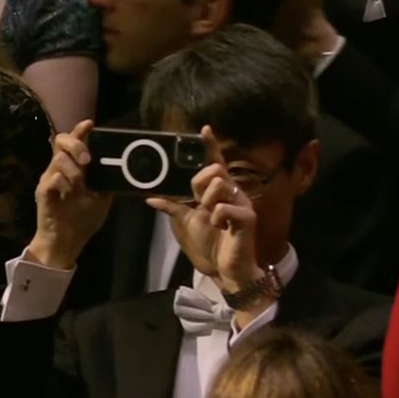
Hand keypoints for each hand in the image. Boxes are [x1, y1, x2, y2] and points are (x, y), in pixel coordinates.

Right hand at [26, 120, 111, 268]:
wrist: (66, 242)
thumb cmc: (82, 220)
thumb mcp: (102, 198)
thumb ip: (106, 181)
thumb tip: (122, 167)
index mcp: (75, 167)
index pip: (76, 142)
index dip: (81, 130)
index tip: (90, 124)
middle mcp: (60, 168)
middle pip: (61, 141)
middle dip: (76, 145)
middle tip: (87, 159)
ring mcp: (50, 179)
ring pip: (58, 159)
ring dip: (73, 169)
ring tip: (79, 185)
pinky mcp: (43, 191)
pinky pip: (52, 178)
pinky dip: (64, 183)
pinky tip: (69, 194)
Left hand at [147, 127, 262, 291]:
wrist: (226, 268)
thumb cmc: (212, 244)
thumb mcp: (188, 222)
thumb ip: (173, 207)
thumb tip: (151, 198)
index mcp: (220, 191)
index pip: (216, 162)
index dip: (211, 146)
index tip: (204, 129)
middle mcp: (234, 192)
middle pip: (214, 170)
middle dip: (200, 184)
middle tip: (200, 203)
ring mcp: (242, 203)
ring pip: (220, 184)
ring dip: (208, 202)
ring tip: (213, 217)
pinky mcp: (248, 217)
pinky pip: (224, 207)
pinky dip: (216, 218)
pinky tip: (221, 227)